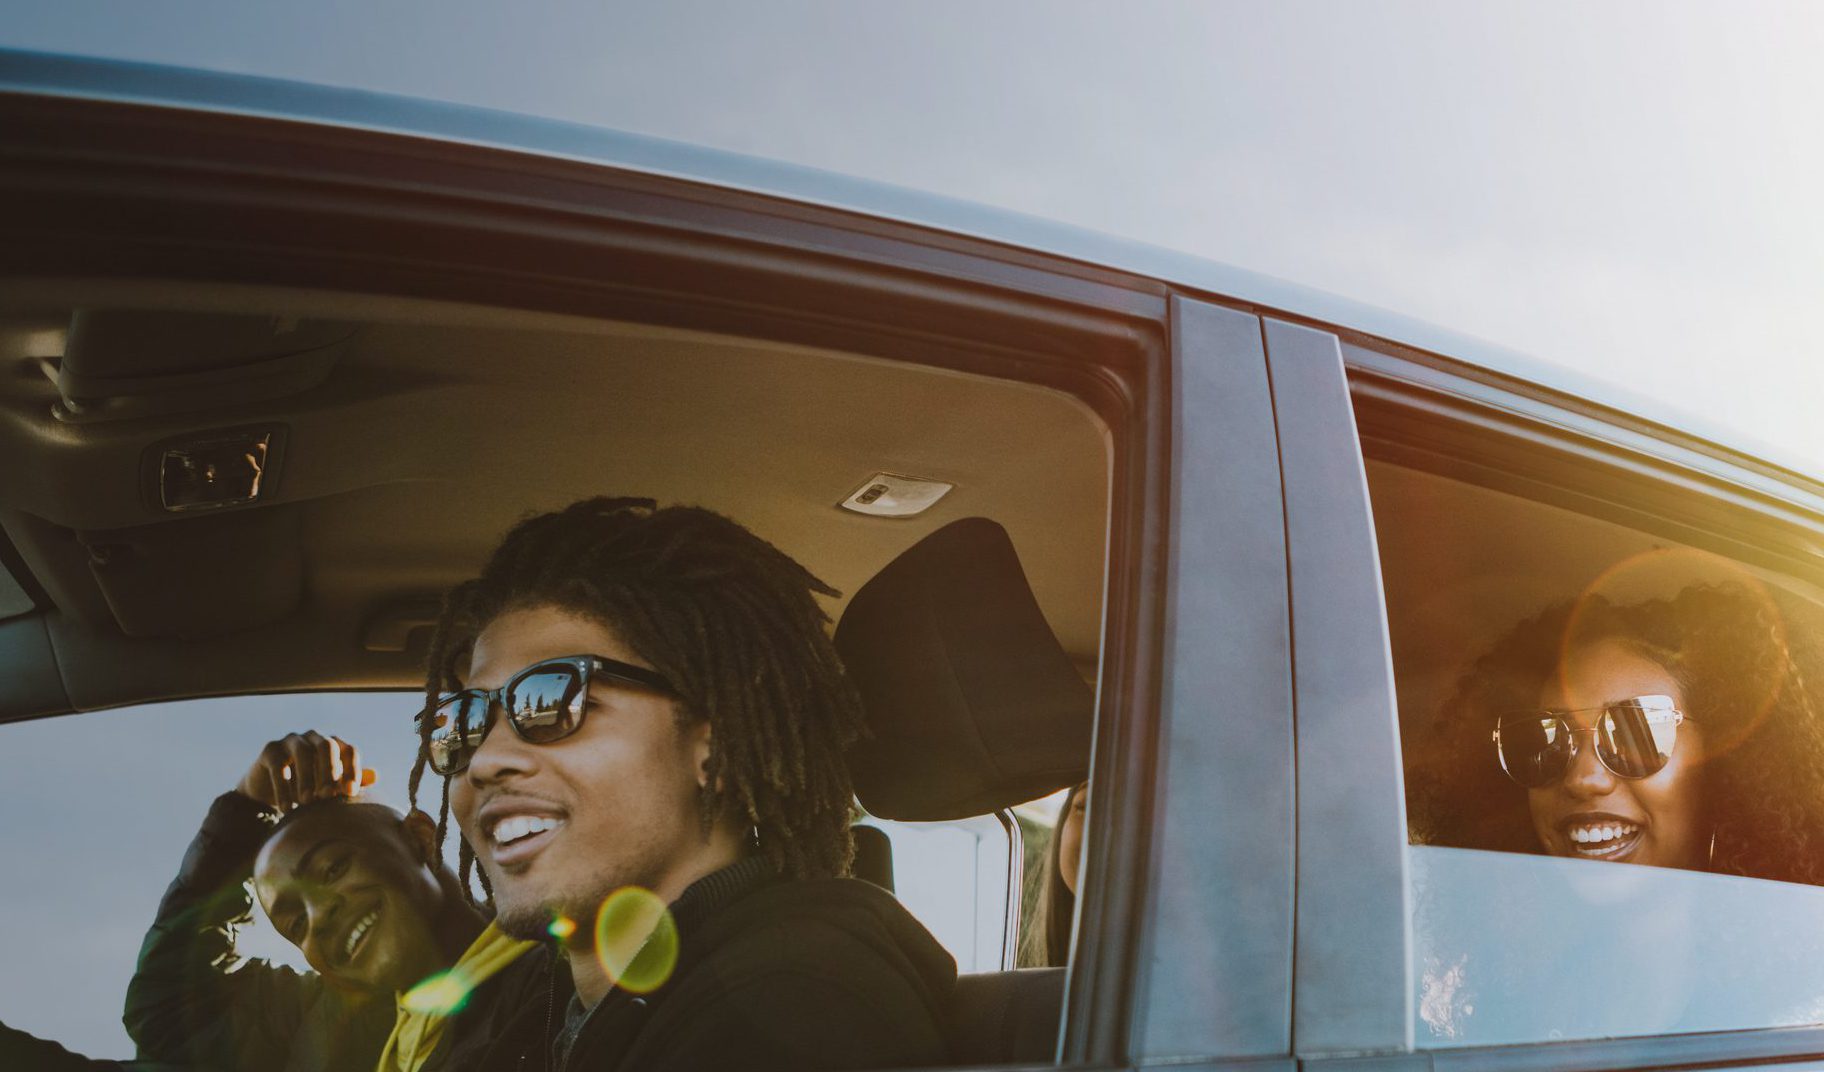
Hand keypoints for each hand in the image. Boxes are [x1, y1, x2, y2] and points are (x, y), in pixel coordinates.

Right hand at [234, 732, 375, 812]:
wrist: (267, 790)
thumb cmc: (306, 787)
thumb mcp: (328, 787)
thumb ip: (348, 781)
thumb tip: (375, 776)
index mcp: (333, 744)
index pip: (349, 751)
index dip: (352, 770)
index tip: (350, 793)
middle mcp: (314, 737)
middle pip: (327, 746)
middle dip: (330, 771)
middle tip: (327, 796)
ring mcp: (291, 740)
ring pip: (303, 752)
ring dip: (307, 778)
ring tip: (308, 802)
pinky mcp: (271, 750)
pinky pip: (279, 766)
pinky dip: (283, 788)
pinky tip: (287, 809)